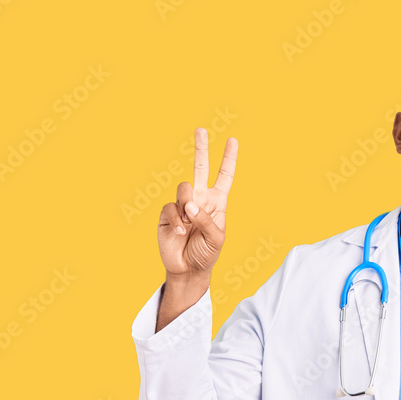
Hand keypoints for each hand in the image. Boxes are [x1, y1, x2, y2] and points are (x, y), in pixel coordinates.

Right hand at [158, 127, 237, 278]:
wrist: (188, 268)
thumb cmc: (207, 253)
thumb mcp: (216, 238)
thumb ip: (206, 219)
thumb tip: (189, 205)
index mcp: (217, 202)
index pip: (224, 176)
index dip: (229, 159)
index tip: (232, 140)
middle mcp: (200, 198)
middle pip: (201, 168)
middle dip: (201, 149)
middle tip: (201, 130)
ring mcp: (183, 204)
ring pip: (184, 188)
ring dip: (187, 205)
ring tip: (189, 225)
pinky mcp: (168, 213)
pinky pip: (171, 206)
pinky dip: (176, 219)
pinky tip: (180, 231)